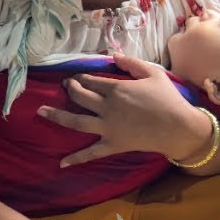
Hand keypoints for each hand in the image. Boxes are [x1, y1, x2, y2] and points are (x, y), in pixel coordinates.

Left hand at [37, 52, 208, 166]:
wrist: (179, 128)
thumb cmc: (168, 99)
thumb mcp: (153, 73)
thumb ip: (132, 63)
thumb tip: (113, 55)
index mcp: (116, 89)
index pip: (90, 81)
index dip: (81, 78)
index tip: (77, 77)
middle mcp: (107, 107)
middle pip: (80, 97)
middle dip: (70, 89)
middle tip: (66, 87)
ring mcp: (107, 127)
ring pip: (76, 121)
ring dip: (57, 115)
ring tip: (40, 111)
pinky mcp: (112, 144)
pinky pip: (91, 153)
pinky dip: (76, 159)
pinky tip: (61, 163)